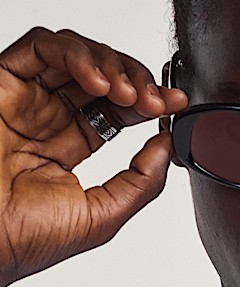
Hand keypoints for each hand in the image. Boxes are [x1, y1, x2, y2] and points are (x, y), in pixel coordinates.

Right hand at [0, 26, 187, 286]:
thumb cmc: (27, 238)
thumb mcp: (102, 216)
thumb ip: (140, 183)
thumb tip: (168, 147)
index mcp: (69, 145)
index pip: (117, 110)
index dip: (149, 103)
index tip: (174, 104)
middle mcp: (47, 116)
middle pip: (102, 77)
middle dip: (137, 82)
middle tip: (155, 101)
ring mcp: (26, 97)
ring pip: (75, 55)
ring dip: (112, 66)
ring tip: (128, 94)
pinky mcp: (2, 83)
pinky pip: (40, 47)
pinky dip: (75, 54)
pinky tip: (97, 82)